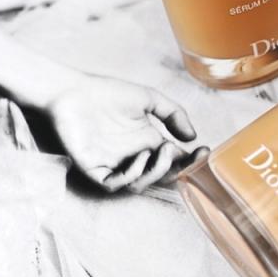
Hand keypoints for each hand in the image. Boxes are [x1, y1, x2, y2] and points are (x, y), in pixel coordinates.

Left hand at [46, 75, 196, 191]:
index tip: (203, 151)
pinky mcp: (94, 169)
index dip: (191, 160)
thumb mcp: (150, 99)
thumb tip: (192, 137)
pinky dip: (130, 177)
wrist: (73, 91)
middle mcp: (134, 156)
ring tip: (157, 149)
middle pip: (161, 176)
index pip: (175, 159)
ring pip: (140, 185)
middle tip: (172, 149)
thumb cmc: (108, 92)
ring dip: (154, 172)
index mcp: (148, 141)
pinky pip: (115, 185)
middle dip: (174, 169)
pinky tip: (137, 158)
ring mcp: (115, 165)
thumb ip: (173, 115)